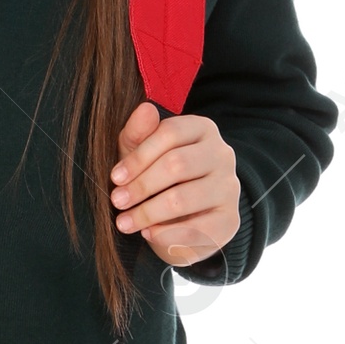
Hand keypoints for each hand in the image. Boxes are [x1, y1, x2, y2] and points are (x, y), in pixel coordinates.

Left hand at [110, 102, 239, 266]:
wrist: (183, 220)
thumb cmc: (157, 181)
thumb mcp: (141, 156)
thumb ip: (138, 134)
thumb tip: (145, 109)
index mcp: (202, 129)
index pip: (170, 133)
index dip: (139, 157)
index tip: (115, 178)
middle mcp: (222, 154)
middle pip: (177, 164)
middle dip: (141, 185)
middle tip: (117, 201)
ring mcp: (229, 187)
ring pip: (183, 198)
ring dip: (147, 213)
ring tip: (125, 222)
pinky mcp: (229, 220)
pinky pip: (195, 229)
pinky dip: (166, 234)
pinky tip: (148, 234)